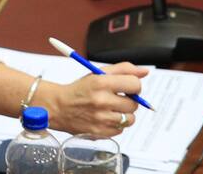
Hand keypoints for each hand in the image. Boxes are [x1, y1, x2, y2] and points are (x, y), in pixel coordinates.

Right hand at [0, 61, 147, 137]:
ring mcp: (101, 119)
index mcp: (101, 82)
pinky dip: (115, 124)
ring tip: (111, 108)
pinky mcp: (100, 132)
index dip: (134, 85)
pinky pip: (120, 130)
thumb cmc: (79, 89)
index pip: (135, 84)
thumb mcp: (97, 73)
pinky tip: (104, 117)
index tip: (128, 87)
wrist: (58, 106)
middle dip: (128, 100)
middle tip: (116, 97)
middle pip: (134, 104)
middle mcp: (101, 101)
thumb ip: (123, 69)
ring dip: (123, 113)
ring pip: (129, 119)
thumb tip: (145, 71)